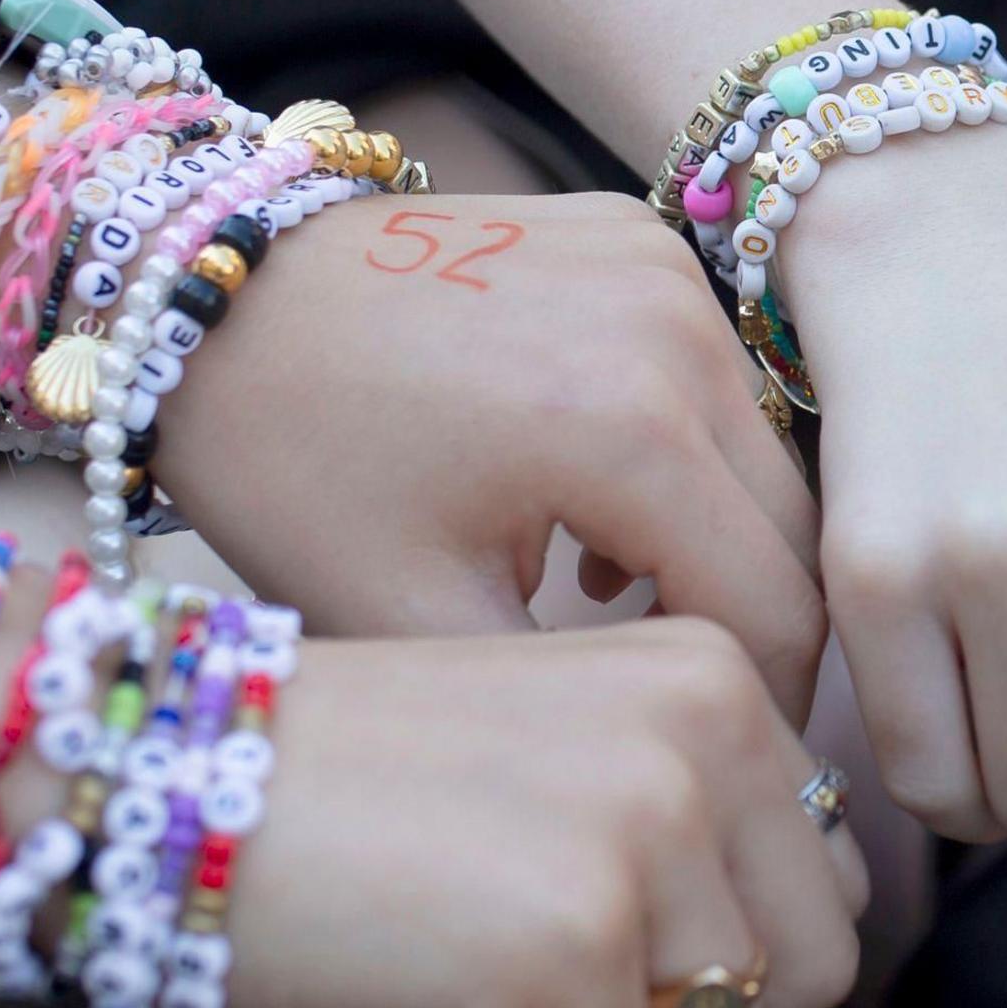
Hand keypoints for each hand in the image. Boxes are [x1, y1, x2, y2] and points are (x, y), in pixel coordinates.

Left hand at [159, 192, 824, 709]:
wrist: (213, 297)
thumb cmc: (292, 464)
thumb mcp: (411, 621)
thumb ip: (569, 703)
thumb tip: (687, 765)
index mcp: (629, 431)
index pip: (781, 613)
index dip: (772, 713)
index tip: (722, 764)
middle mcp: (676, 330)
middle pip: (793, 531)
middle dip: (750, 628)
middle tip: (675, 698)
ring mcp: (663, 271)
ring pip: (764, 454)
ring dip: (718, 539)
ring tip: (613, 598)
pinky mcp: (641, 242)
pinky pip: (714, 379)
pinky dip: (683, 454)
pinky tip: (593, 503)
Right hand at [225, 617, 868, 1007]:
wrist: (144, 770)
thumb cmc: (336, 780)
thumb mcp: (562, 751)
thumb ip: (697, 823)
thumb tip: (787, 973)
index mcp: (718, 672)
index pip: (828, 887)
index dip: (694, 944)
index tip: (547, 890)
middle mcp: (712, 728)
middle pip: (803, 981)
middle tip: (504, 948)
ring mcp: (649, 828)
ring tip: (446, 954)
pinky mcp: (576, 938)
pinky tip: (397, 991)